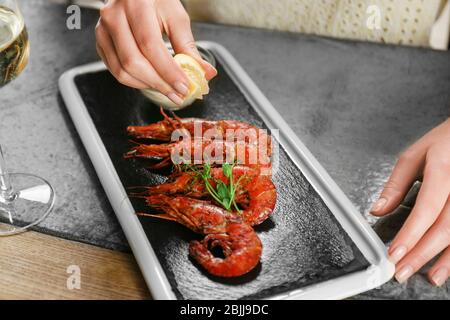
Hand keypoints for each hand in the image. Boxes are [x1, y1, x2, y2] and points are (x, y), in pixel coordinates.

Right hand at [95, 0, 216, 104]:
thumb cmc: (156, 1)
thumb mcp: (176, 17)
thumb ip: (189, 47)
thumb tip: (205, 73)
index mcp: (136, 4)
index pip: (150, 46)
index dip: (168, 71)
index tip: (184, 86)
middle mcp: (114, 16)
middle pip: (133, 62)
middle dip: (159, 84)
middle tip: (177, 94)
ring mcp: (103, 30)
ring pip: (122, 70)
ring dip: (147, 86)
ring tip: (167, 90)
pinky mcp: (100, 42)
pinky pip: (115, 70)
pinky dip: (135, 82)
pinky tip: (152, 82)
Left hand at [371, 119, 449, 285]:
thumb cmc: (442, 144)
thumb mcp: (413, 156)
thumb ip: (395, 185)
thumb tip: (376, 210)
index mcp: (443, 169)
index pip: (427, 207)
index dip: (411, 233)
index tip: (394, 252)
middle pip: (444, 227)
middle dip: (422, 252)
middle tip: (402, 270)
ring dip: (445, 259)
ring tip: (429, 277)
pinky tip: (446, 266)